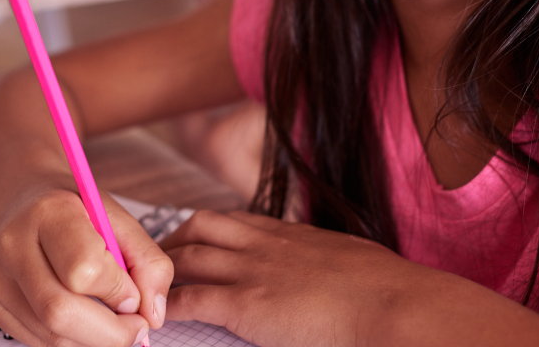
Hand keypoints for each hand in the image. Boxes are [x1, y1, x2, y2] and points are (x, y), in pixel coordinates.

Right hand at [0, 184, 173, 346]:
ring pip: (51, 335)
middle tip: (135, 327)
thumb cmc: (78, 211)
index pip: (83, 269)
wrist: (29, 202)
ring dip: (94, 340)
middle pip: (60, 312)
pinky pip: (39, 342)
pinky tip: (84, 318)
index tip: (135, 294)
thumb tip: (152, 315)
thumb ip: (148, 262)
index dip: (117, 291)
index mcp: (49, 213)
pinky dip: (72, 340)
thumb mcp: (120, 220)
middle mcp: (13, 245)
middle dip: (110, 333)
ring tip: (111, 320)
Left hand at [160, 210, 415, 346]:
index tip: (195, 239)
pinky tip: (156, 318)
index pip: (237, 219)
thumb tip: (338, 275)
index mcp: (292, 234)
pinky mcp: (246, 305)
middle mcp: (266, 244)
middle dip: (174, 238)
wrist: (394, 305)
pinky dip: (168, 307)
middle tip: (157, 258)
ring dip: (161, 270)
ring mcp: (253, 271)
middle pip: (202, 226)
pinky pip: (192, 300)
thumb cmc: (389, 292)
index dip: (209, 229)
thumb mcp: (354, 261)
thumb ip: (332, 263)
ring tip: (144, 285)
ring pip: (187, 257)